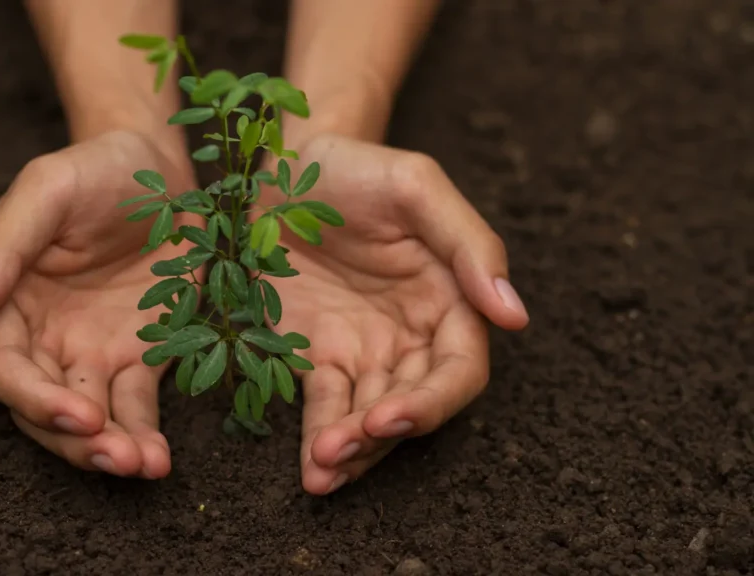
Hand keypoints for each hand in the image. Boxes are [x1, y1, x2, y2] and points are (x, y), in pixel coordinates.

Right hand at [0, 130, 199, 478]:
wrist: (160, 166)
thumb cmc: (93, 170)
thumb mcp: (46, 192)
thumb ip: (0, 249)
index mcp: (7, 302)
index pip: (3, 368)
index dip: (32, 398)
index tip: (76, 414)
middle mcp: (44, 338)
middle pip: (42, 408)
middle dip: (74, 439)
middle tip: (115, 456)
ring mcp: (91, 353)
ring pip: (88, 419)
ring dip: (109, 450)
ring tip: (141, 465)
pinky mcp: (138, 358)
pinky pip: (135, 408)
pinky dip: (144, 436)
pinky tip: (159, 459)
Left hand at [260, 135, 529, 493]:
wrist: (287, 165)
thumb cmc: (361, 169)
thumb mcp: (417, 187)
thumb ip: (469, 244)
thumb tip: (515, 316)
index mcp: (448, 300)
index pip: (459, 371)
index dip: (431, 402)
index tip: (389, 415)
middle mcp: (410, 336)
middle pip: (412, 404)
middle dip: (381, 434)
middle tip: (340, 447)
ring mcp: (362, 351)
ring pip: (368, 418)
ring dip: (351, 451)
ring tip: (322, 471)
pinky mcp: (315, 357)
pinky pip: (324, 407)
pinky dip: (319, 439)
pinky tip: (311, 468)